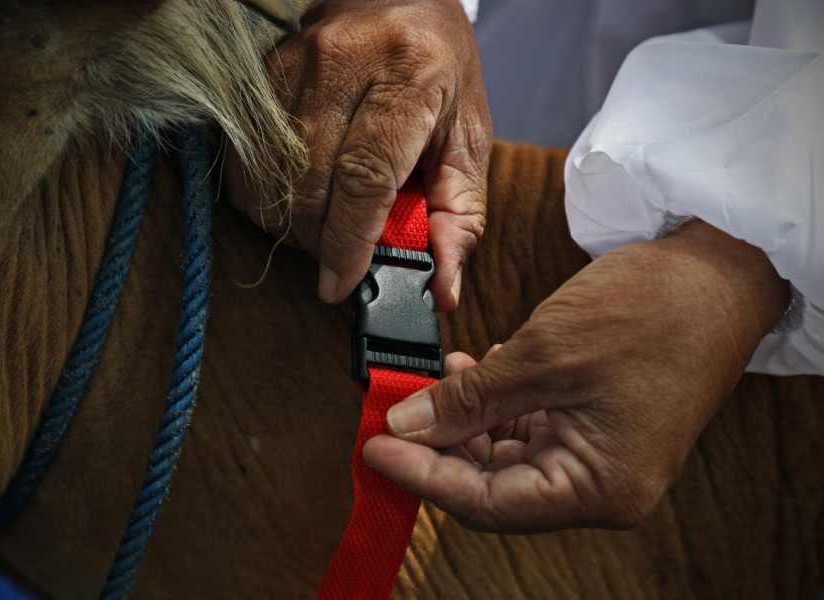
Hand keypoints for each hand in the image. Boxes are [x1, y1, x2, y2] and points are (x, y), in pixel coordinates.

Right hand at [229, 0, 490, 309]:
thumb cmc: (440, 72)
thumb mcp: (468, 140)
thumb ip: (460, 218)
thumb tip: (440, 290)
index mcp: (407, 73)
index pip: (365, 175)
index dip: (349, 242)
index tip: (341, 285)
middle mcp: (341, 61)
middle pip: (311, 184)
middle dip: (321, 241)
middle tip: (341, 257)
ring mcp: (292, 65)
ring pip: (270, 178)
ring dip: (292, 223)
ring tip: (326, 224)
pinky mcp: (260, 74)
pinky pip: (245, 161)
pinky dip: (267, 197)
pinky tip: (299, 197)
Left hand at [364, 220, 789, 532]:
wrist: (718, 273)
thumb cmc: (651, 311)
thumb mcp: (542, 354)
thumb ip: (469, 399)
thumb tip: (406, 426)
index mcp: (600, 487)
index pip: (488, 503)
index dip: (424, 476)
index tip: (375, 449)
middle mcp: (603, 485)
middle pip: (495, 484)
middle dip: (440, 444)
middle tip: (393, 410)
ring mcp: (603, 456)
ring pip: (509, 455)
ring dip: (466, 419)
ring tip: (434, 378)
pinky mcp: (599, 427)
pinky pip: (532, 430)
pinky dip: (497, 404)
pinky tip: (475, 371)